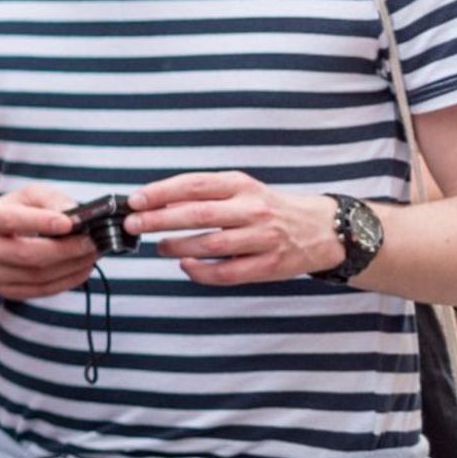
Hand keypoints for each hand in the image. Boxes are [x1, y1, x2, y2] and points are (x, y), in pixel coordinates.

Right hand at [0, 184, 98, 299]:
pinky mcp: (5, 290)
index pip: (11, 220)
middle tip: (91, 243)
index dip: (41, 222)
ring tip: (90, 255)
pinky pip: (42, 290)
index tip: (70, 223)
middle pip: (27, 254)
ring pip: (38, 275)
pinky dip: (67, 281)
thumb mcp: (30, 197)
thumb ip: (52, 200)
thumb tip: (75, 215)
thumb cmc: (16, 213)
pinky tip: (81, 269)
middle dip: (65, 249)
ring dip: (71, 267)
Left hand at [127, 172, 343, 285]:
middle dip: (159, 220)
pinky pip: (228, 273)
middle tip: (133, 224)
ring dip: (177, 247)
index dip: (161, 192)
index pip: (194, 185)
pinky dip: (201, 272)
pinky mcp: (270, 265)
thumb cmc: (269, 208)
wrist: (323, 230)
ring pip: (211, 245)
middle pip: (198, 214)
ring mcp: (263, 238)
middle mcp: (253, 209)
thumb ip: (204, 195)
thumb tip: (157, 203)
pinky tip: (186, 266)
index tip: (135, 200)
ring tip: (159, 247)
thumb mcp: (241, 190)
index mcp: (241, 185)